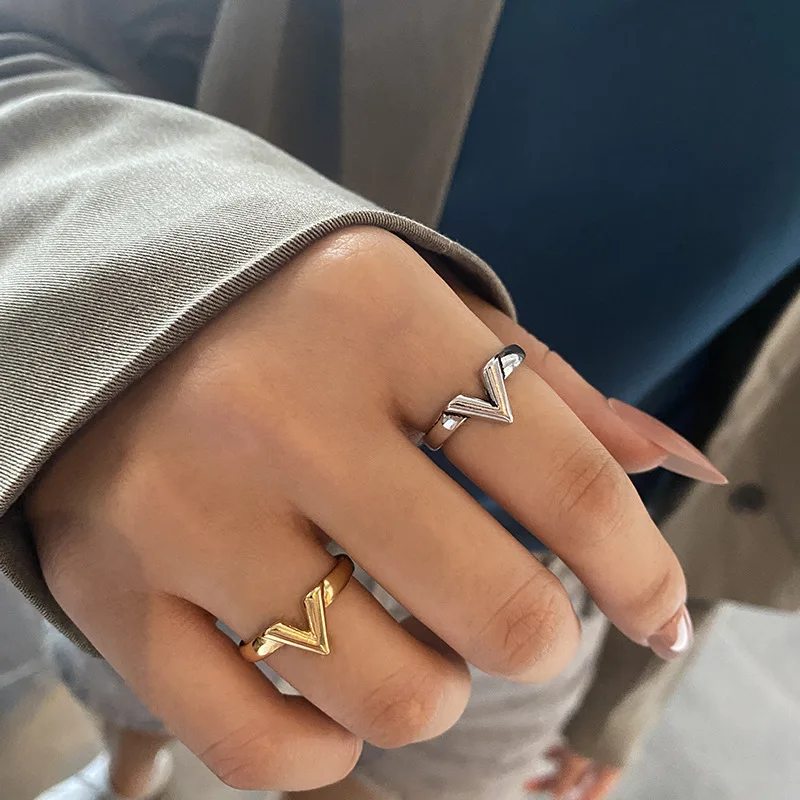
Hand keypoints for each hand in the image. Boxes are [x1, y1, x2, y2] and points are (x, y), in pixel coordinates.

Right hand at [28, 228, 704, 790]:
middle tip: (524, 621)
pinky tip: (338, 694)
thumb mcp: (414, 303)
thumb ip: (542, 382)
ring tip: (415, 639)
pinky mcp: (114, 593)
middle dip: (541, 639)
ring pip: (387, 695)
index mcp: (373, 314)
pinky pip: (257, 746)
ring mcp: (185, 512)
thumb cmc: (286, 307)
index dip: (640, 567)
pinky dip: (330, 747)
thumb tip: (665, 462)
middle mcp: (276, 411)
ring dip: (436, 689)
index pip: (561, 475)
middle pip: (492, 607)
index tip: (658, 610)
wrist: (100, 296)